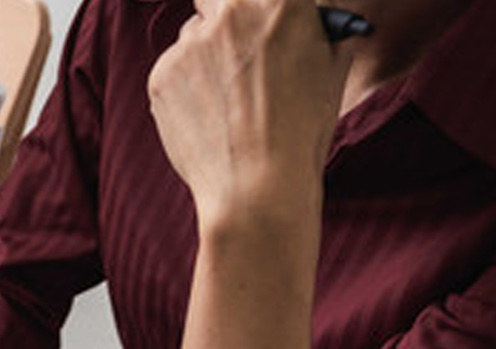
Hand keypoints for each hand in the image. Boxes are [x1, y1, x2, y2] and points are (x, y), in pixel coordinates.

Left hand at [146, 0, 352, 229]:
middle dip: (222, 16)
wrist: (258, 183)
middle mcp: (230, 13)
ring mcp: (190, 44)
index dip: (253, 5)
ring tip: (231, 99)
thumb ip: (326, 27)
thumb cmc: (303, 127)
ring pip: (193, 36)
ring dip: (205, 55)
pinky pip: (173, 69)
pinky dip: (186, 86)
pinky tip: (211, 116)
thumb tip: (320, 15)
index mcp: (279, 2)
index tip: (251, 18)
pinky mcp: (161, 74)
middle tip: (232, 44)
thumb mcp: (334, 66)